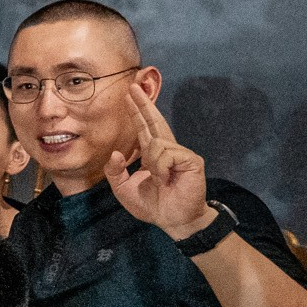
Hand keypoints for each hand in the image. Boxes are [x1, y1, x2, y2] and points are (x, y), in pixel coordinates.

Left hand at [108, 89, 214, 241]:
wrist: (174, 221)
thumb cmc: (153, 205)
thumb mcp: (123, 189)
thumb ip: (115, 172)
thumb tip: (116, 153)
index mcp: (152, 154)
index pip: (143, 128)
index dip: (137, 111)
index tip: (130, 94)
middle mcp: (167, 150)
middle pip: (154, 121)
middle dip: (143, 104)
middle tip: (133, 86)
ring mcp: (180, 154)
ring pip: (156, 143)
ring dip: (152, 162)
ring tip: (160, 179)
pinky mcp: (191, 160)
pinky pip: (167, 154)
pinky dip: (161, 167)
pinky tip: (167, 178)